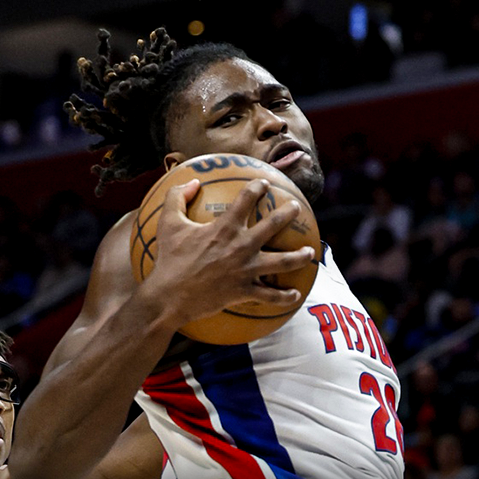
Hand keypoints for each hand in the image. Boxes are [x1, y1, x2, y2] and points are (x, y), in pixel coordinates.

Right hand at [145, 178, 315, 326]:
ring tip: (310, 252)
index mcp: (225, 227)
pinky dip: (285, 296)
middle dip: (287, 213)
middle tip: (296, 207)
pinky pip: (271, 296)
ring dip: (299, 256)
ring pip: (282, 261)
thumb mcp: (168, 224)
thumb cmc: (169, 260)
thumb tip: (190, 181)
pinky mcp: (245, 292)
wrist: (169, 297)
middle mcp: (241, 246)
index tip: (265, 184)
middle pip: (273, 225)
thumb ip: (177, 198)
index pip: (246, 199)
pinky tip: (296, 294)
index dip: (258, 187)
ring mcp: (246, 270)